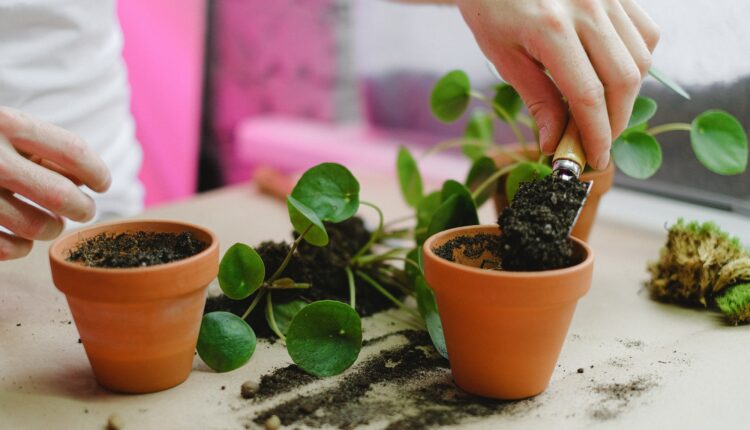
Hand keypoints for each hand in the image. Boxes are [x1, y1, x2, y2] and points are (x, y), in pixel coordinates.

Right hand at [0, 107, 110, 259]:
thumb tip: (85, 181)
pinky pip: (10, 248)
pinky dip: (21, 248)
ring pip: (39, 227)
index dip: (97, 171)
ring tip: (49, 223)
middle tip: (83, 210)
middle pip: (62, 195)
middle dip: (82, 207)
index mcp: (5, 123)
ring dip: (52, 228)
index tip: (101, 184)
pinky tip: (18, 239)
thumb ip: (41, 147)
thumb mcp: (2, 127)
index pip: (73, 151)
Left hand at [456, 0, 659, 168]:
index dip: (596, 134)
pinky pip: (645, 31)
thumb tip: (556, 143)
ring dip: (627, 94)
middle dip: (616, 121)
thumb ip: (537, 99)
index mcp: (551, 27)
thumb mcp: (504, 57)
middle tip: (598, 142)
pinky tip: (611, 74)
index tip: (595, 158)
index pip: (588, 96)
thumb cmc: (492, 8)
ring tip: (600, 111)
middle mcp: (587, 7)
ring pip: (642, 57)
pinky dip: (636, 60)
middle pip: (624, 80)